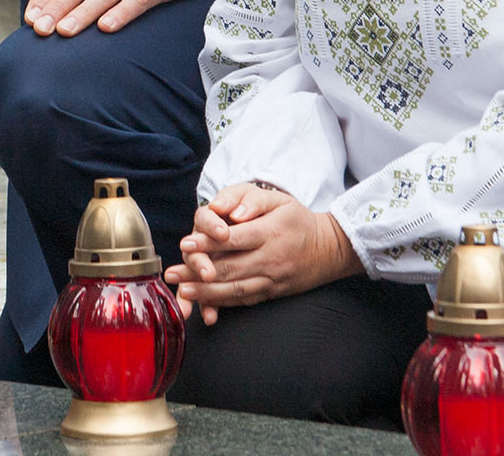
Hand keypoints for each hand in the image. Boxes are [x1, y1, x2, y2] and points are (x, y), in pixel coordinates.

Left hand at [164, 183, 360, 324]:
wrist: (329, 250)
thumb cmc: (298, 220)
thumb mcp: (281, 200)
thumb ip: (254, 200)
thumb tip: (234, 213)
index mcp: (270, 232)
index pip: (235, 239)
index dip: (209, 242)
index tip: (186, 243)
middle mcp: (270, 258)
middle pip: (231, 268)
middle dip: (198, 272)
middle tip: (173, 272)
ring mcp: (272, 279)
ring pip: (236, 289)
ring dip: (207, 293)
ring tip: (183, 291)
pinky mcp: (272, 292)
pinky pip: (245, 299)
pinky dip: (224, 302)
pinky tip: (205, 303)